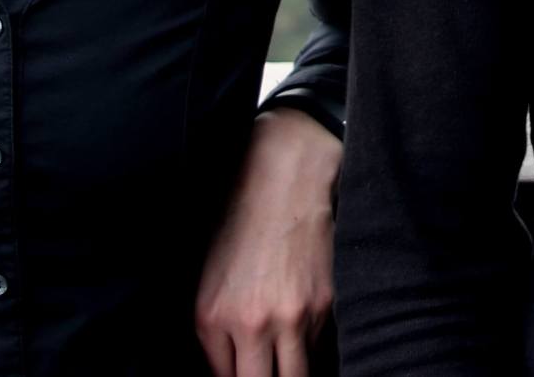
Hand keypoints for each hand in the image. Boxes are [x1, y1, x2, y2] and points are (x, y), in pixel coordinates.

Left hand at [194, 107, 343, 376]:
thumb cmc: (241, 221)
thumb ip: (215, 332)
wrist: (285, 176)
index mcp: (212, 318)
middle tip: (267, 369)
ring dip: (292, 373)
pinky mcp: (326, 303)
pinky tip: (307, 338)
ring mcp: (293, 316)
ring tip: (288, 363)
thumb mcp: (207, 279)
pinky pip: (322, 347)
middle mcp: (252, 324)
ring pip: (298, 376)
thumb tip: (230, 367)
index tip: (246, 370)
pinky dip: (314, 349)